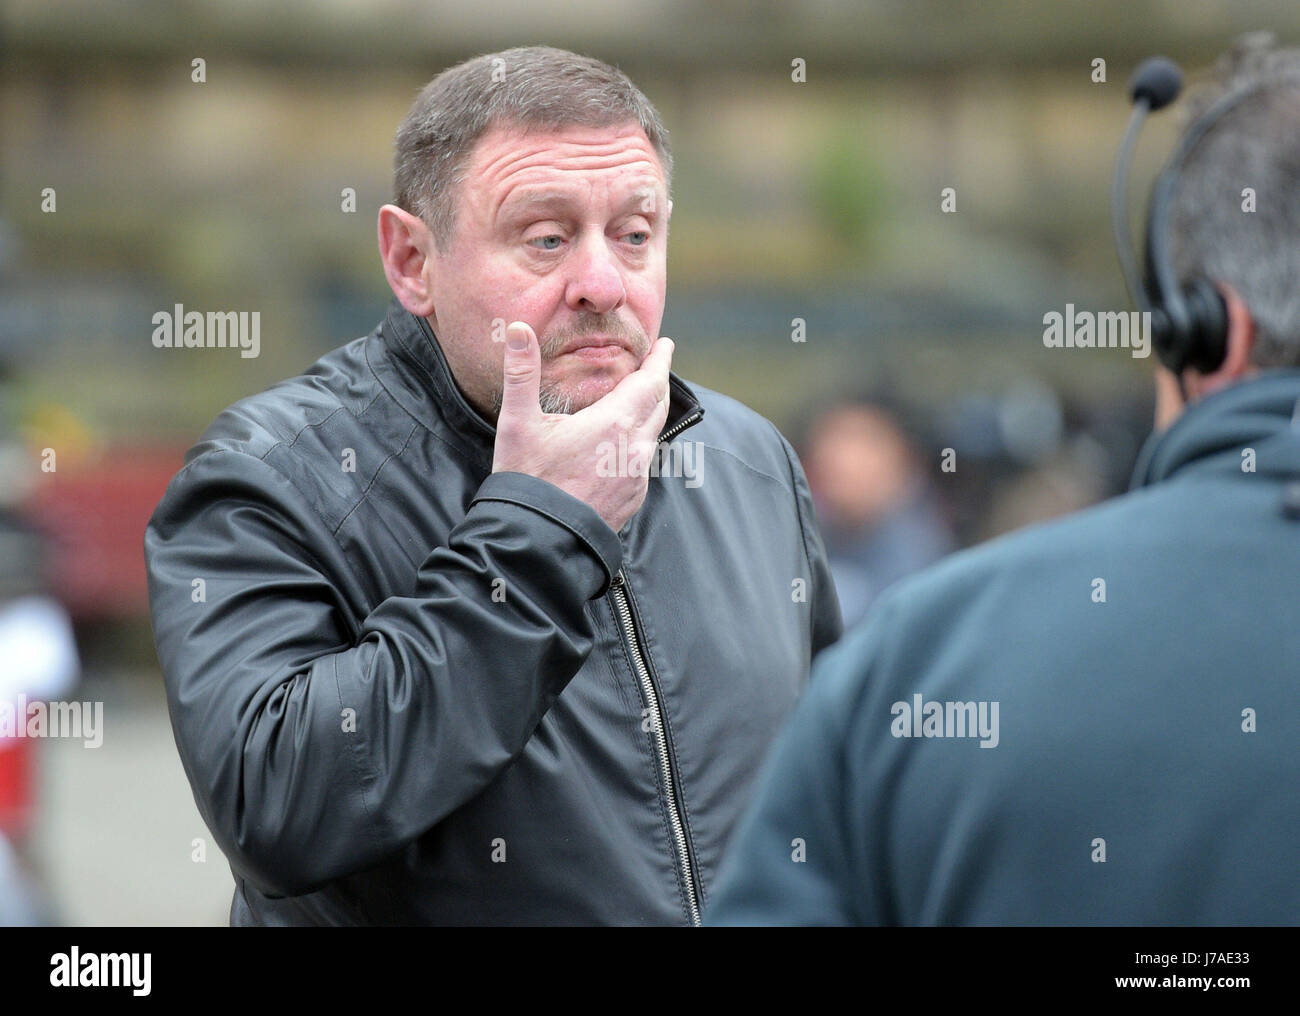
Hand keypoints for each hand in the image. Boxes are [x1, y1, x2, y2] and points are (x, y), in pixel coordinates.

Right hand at [492, 321, 673, 532]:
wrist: (539, 541)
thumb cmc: (527, 481)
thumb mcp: (518, 423)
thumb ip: (521, 373)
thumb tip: (519, 329)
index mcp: (614, 423)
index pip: (650, 382)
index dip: (659, 360)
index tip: (666, 344)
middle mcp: (635, 449)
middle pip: (658, 405)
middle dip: (659, 381)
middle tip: (658, 363)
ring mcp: (636, 476)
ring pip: (654, 434)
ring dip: (652, 411)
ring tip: (644, 398)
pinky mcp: (632, 498)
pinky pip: (644, 461)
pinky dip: (642, 441)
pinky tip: (629, 442)